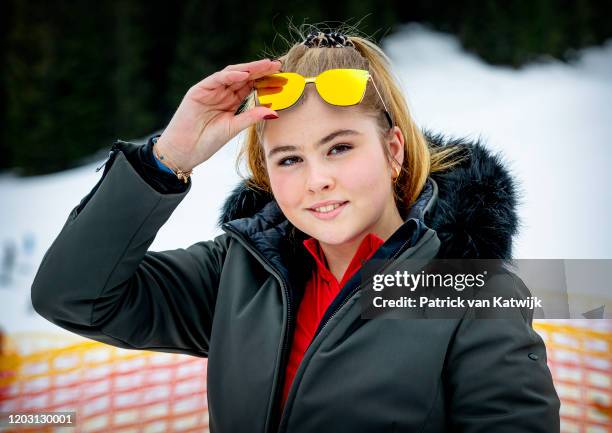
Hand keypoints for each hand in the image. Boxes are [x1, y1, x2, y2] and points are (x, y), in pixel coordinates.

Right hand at [155, 58, 281, 170]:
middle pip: (244, 77)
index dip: (266, 81)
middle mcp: (222, 93)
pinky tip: (244, 74)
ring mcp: (211, 90)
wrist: (184, 151)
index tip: (283, 79)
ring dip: (249, 69)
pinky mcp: (198, 90)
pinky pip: (216, 79)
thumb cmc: (207, 142)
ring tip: (265, 66)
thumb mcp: (233, 128)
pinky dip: (230, 76)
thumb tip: (274, 112)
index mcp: (232, 101)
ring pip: (232, 74)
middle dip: (261, 71)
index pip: (252, 86)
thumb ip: (251, 117)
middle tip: (278, 66)